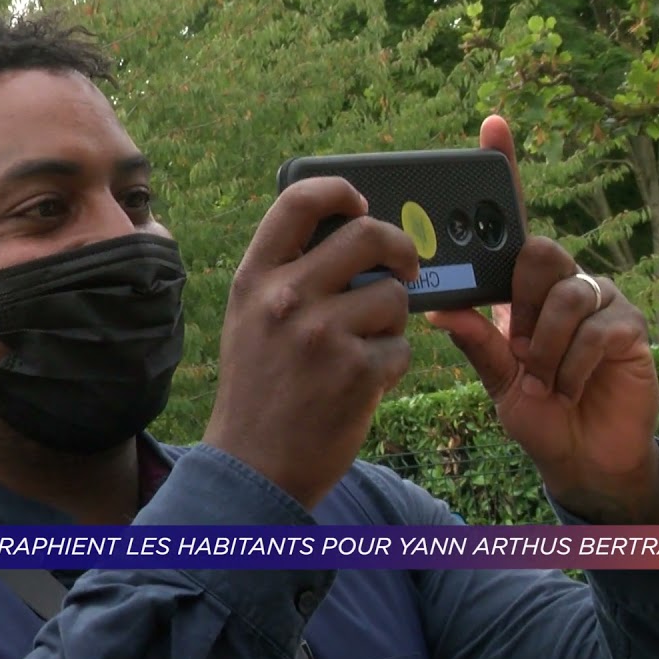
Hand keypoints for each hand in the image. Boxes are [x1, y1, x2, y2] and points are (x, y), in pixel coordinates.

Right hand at [204, 177, 419, 509]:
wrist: (252, 467)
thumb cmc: (259, 389)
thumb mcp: (251, 320)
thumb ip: (288, 275)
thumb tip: (353, 233)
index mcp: (255, 278)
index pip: (298, 200)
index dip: (339, 191)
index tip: (361, 204)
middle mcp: (285, 298)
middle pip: (367, 234)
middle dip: (399, 247)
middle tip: (406, 265)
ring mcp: (322, 334)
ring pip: (395, 295)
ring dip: (393, 320)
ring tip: (365, 347)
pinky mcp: (357, 371)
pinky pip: (402, 346)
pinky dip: (391, 364)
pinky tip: (362, 383)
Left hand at [426, 116, 658, 524]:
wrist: (581, 457)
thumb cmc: (535, 410)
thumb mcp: (493, 376)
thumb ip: (474, 340)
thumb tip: (438, 308)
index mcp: (521, 287)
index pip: (511, 222)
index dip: (505, 170)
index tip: (491, 125)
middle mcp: (561, 281)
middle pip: (539, 251)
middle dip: (522, 304)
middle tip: (518, 350)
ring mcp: (599, 299)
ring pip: (565, 293)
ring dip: (545, 347)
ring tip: (542, 378)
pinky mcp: (629, 325)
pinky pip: (595, 327)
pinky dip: (572, 365)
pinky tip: (569, 386)